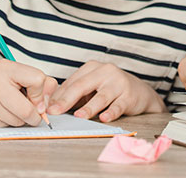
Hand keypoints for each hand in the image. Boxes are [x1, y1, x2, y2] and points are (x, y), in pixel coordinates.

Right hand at [0, 59, 56, 126]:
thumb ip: (39, 82)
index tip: (36, 96)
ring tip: (12, 108)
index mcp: (6, 68)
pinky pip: (8, 126)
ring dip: (22, 119)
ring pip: (19, 121)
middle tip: (32, 111)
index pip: (37, 79)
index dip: (41, 92)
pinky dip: (10, 122)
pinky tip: (1, 113)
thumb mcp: (15, 73)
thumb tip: (48, 103)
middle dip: (35, 114)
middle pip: (28, 109)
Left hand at [46, 61, 165, 122]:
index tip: (45, 107)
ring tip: (78, 116)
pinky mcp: (129, 96)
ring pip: (100, 97)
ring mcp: (118, 83)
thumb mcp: (92, 87)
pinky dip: (111, 112)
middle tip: (54, 111)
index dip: (57, 95)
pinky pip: (118, 106)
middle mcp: (105, 72)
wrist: (140, 92)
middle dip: (66, 100)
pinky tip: (104, 118)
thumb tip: (50, 105)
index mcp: (92, 68)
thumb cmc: (110, 89)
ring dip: (88, 108)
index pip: (71, 82)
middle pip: (82, 86)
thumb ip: (74, 94)